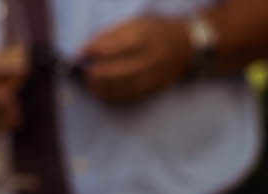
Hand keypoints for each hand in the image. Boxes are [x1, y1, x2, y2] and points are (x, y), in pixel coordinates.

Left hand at [75, 13, 191, 102]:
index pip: (117, 43)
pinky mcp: (154, 87)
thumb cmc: (154, 30)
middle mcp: (151, 54)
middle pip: (121, 68)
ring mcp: (154, 73)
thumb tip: (85, 50)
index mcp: (144, 33)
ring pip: (126, 85)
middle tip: (85, 74)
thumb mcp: (134, 23)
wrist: (185, 45)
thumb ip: (110, 36)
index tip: (81, 53)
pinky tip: (104, 93)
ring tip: (91, 86)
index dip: (97, 49)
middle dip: (99, 73)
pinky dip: (115, 95)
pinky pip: (132, 94)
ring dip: (105, 87)